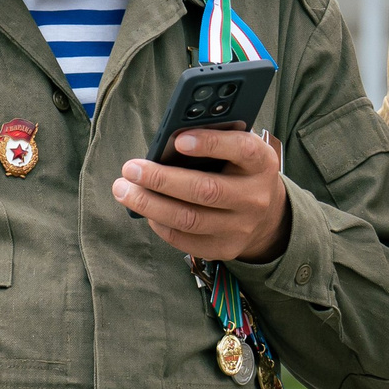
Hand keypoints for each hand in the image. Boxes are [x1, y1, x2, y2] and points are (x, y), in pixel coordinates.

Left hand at [113, 128, 290, 262]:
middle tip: (131, 169)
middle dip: (162, 179)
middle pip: (206, 190)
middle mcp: (255, 197)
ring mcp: (241, 227)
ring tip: (124, 190)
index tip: (178, 140)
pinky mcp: (225, 248)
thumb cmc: (238, 170)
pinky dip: (160, 224)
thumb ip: (213, 141)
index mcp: (261, 163)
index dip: (211, 144)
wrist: (264, 212)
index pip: (241, 150)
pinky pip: (185, 239)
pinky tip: (145, 210)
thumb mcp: (237, 149)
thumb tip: (167, 142)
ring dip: (150, 204)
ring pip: (189, 219)